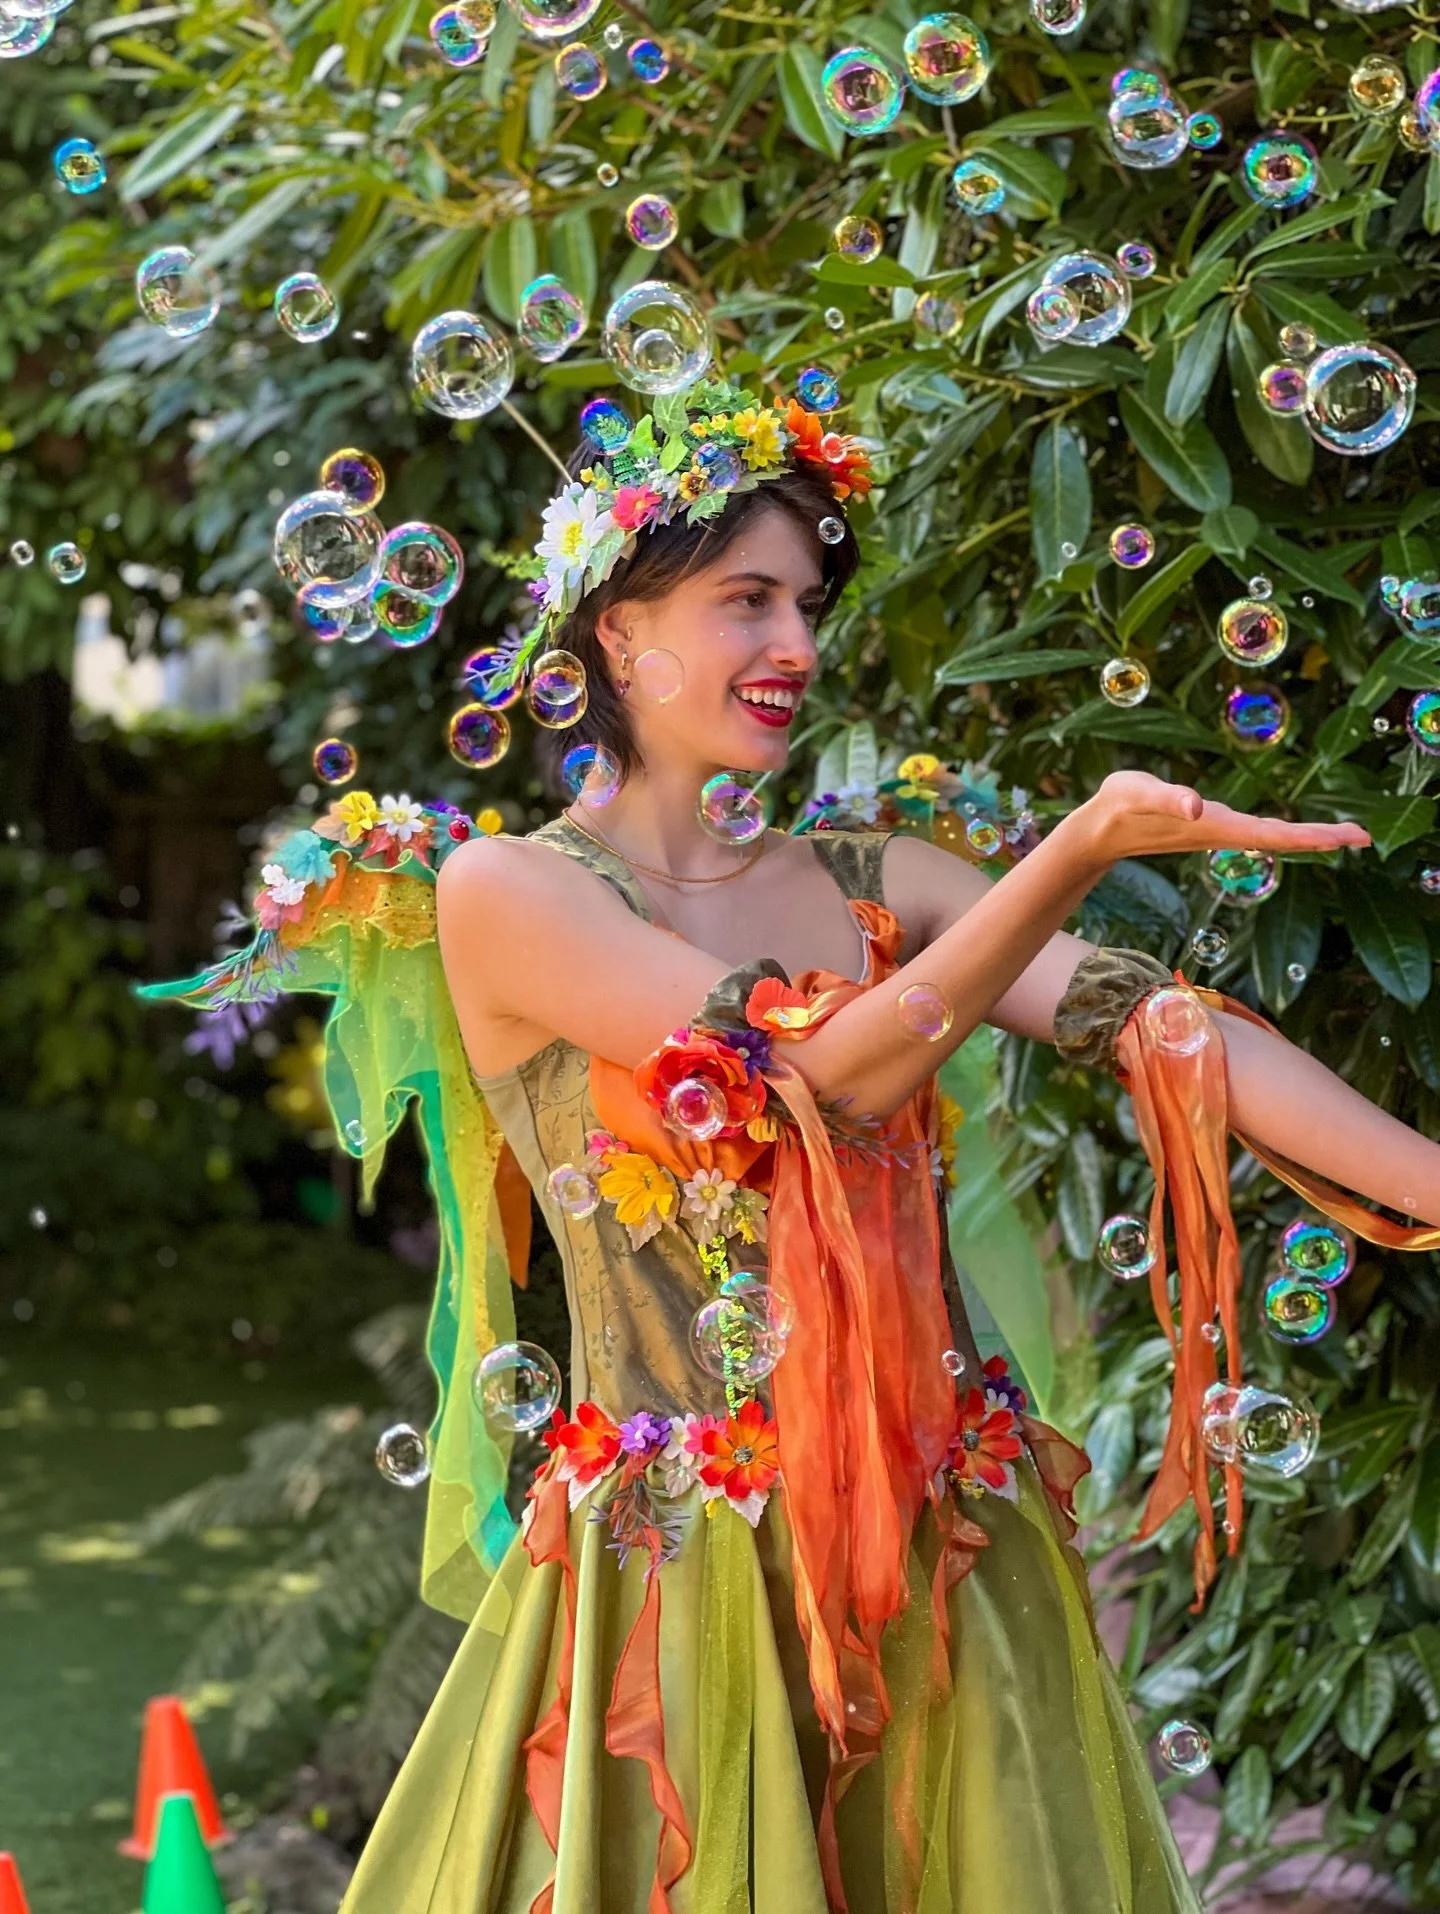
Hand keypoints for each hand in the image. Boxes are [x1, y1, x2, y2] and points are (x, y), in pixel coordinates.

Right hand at [1075, 770, 1370, 866]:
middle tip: (1364, 837)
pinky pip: (1261, 832)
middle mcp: (1222, 832)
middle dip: (1322, 838)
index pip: (1271, 833)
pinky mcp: (1212, 827)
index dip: (1310, 836)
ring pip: (1274, 837)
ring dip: (1310, 837)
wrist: (1099, 830)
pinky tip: (1299, 833)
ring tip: (1344, 836)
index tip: (1345, 839)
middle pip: (1281, 839)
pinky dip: (1288, 832)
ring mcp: (1219, 832)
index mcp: (1212, 826)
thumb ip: (1167, 798)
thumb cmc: (1118, 807)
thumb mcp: (1138, 793)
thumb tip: (1195, 806)